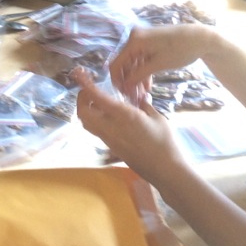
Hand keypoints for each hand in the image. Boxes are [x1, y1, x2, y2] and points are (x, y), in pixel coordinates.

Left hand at [73, 68, 184, 185]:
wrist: (164, 170)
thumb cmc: (165, 142)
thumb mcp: (157, 118)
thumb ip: (145, 105)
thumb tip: (141, 97)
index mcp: (124, 116)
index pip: (98, 98)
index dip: (86, 86)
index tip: (81, 76)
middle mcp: (111, 127)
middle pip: (83, 113)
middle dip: (81, 100)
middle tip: (88, 91)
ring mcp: (109, 140)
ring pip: (87, 124)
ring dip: (86, 110)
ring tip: (96, 102)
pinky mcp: (111, 148)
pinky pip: (96, 131)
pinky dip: (95, 120)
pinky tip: (107, 116)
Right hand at [109, 24, 217, 104]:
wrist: (200, 38)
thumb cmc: (180, 50)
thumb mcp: (158, 64)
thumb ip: (139, 75)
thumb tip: (124, 86)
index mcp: (134, 40)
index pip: (116, 63)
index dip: (117, 80)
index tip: (123, 94)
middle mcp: (134, 38)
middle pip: (124, 63)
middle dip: (128, 81)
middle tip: (134, 97)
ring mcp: (142, 40)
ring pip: (133, 63)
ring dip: (136, 78)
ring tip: (142, 95)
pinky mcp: (150, 44)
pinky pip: (141, 60)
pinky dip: (143, 72)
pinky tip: (147, 86)